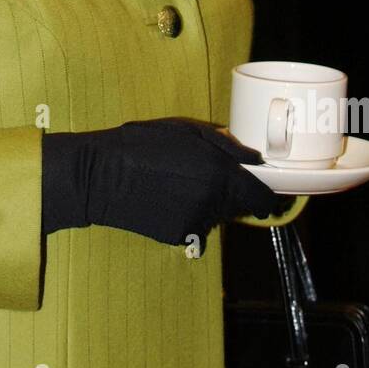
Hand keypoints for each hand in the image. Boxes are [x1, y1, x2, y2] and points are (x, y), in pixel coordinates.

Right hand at [41, 116, 289, 248]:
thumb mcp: (185, 131)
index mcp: (220, 174)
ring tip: (177, 183)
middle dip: (231, 194)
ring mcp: (197, 223)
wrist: (100, 177)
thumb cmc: (141, 145)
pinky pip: (196, 227)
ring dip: (208, 203)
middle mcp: (214, 203)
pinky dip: (188, 215)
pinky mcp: (179, 237)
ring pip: (217, 216)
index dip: (268, 196)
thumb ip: (227, 146)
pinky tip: (166, 198)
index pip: (262, 198)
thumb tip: (256, 162)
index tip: (266, 192)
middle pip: (239, 207)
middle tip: (202, 176)